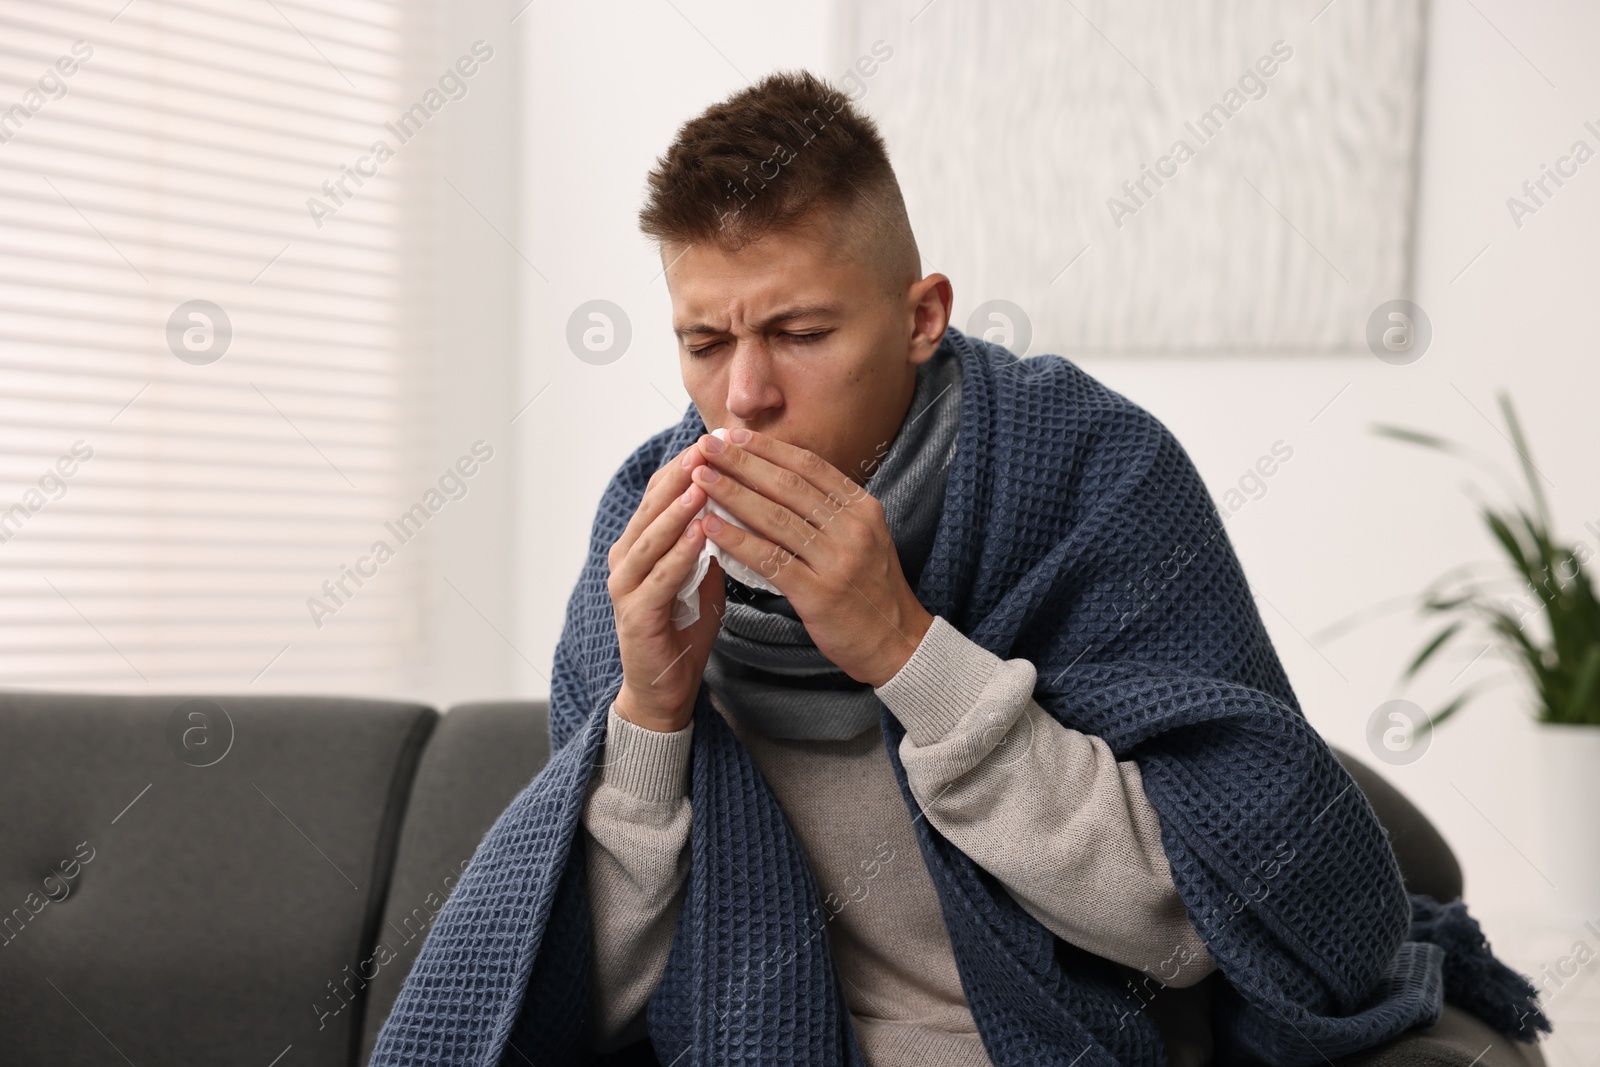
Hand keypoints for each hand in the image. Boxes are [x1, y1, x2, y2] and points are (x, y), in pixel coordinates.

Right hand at [606, 443, 726, 731]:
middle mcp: (626, 559)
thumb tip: (737, 501)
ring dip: (677, 509)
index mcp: (641, 544)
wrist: (665, 687)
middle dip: (681, 476)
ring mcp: (626, 587)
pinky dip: (679, 555)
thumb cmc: (685, 627)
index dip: (686, 466)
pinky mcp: (635, 615)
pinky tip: (701, 535)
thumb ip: (710, 540)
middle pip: (652, 508)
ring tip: (703, 482)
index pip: (661, 494)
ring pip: (651, 538)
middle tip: (707, 447)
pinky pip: (659, 578)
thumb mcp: (702, 574)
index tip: (716, 439)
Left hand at [685, 427, 933, 686]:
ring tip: (700, 479)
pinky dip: (736, 540)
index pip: (808, 466)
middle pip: (787, 486)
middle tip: (705, 445)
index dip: (768, 448)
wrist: (896, 642)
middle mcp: (852, 528)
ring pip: (775, 518)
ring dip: (732, 494)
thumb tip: (775, 479)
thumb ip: (827, 510)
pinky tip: (710, 527)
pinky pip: (769, 560)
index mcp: (862, 508)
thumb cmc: (870, 589)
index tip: (733, 435)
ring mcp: (837, 561)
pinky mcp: (819, 594)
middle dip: (741, 462)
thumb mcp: (862, 537)